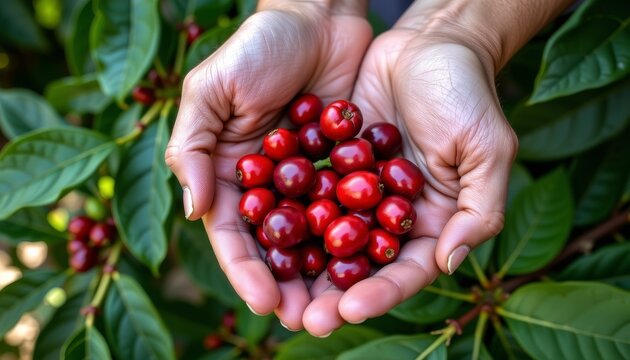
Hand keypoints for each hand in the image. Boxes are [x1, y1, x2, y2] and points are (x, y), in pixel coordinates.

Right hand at [164, 1, 370, 330]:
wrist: (318, 17)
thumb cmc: (256, 47)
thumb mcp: (211, 89)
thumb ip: (193, 147)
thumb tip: (193, 210)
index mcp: (229, 173)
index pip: (233, 235)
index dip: (247, 272)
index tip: (266, 303)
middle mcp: (268, 185)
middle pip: (276, 248)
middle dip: (289, 286)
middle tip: (308, 321)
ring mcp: (308, 180)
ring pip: (315, 238)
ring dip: (325, 274)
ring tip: (341, 307)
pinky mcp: (345, 168)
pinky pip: (351, 208)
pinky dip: (360, 236)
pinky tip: (373, 264)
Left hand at [301, 10, 517, 334]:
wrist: (428, 43)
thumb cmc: (467, 93)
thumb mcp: (486, 150)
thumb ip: (477, 210)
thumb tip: (448, 263)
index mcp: (429, 221)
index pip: (404, 270)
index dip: (379, 294)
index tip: (349, 309)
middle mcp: (390, 215)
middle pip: (360, 266)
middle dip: (331, 294)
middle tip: (301, 319)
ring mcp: (357, 191)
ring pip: (326, 237)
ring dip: (301, 266)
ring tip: (273, 291)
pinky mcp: (330, 163)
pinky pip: (306, 193)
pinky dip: (286, 214)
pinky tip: (261, 233)